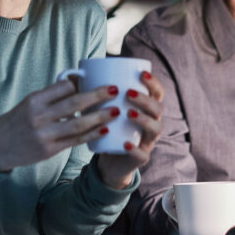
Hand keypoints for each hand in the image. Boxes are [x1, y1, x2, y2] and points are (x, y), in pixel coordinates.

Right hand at [0, 79, 119, 172]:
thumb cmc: (16, 121)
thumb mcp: (28, 103)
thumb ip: (50, 96)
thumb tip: (77, 82)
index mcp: (34, 100)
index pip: (63, 87)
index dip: (80, 83)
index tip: (94, 80)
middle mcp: (39, 116)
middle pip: (74, 103)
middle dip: (98, 95)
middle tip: (115, 90)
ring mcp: (44, 135)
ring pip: (78, 124)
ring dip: (100, 117)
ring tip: (116, 110)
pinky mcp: (49, 150)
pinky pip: (75, 141)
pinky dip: (91, 135)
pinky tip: (105, 130)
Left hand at [96, 70, 164, 188]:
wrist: (110, 161)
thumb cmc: (109, 129)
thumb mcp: (105, 110)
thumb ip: (96, 94)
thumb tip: (76, 74)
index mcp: (146, 109)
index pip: (158, 93)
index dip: (153, 82)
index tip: (141, 73)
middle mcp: (152, 123)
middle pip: (158, 108)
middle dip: (145, 99)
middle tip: (128, 93)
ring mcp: (148, 141)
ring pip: (156, 128)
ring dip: (144, 119)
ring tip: (128, 113)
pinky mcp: (141, 158)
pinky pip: (143, 154)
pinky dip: (135, 149)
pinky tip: (125, 143)